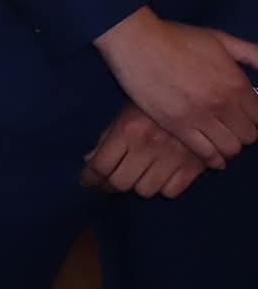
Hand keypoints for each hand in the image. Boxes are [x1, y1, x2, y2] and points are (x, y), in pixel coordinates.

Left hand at [82, 102, 205, 197]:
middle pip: (120, 182)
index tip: (87, 181)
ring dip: (138, 185)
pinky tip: (161, 177)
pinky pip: (171, 191)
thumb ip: (107, 137)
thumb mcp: (126, 112)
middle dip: (111, 184)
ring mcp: (172, 158)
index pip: (101, 165)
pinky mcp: (194, 167)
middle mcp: (148, 147)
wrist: (200, 96)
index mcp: (128, 130)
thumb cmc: (155, 105)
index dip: (90, 177)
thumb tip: (90, 161)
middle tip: (109, 182)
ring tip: (137, 176)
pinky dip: (163, 188)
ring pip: (145, 190)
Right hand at [94, 8, 257, 168]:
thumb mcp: (220, 39)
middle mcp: (224, 104)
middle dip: (242, 133)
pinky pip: (205, 153)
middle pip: (248, 136)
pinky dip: (213, 159)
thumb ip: (251, 53)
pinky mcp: (177, 126)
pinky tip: (212, 157)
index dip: (254, 119)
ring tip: (219, 140)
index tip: (244, 117)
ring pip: (230, 148)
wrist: (137, 42)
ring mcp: (200, 117)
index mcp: (236, 83)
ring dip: (228, 147)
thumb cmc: (177, 38)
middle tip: (230, 128)